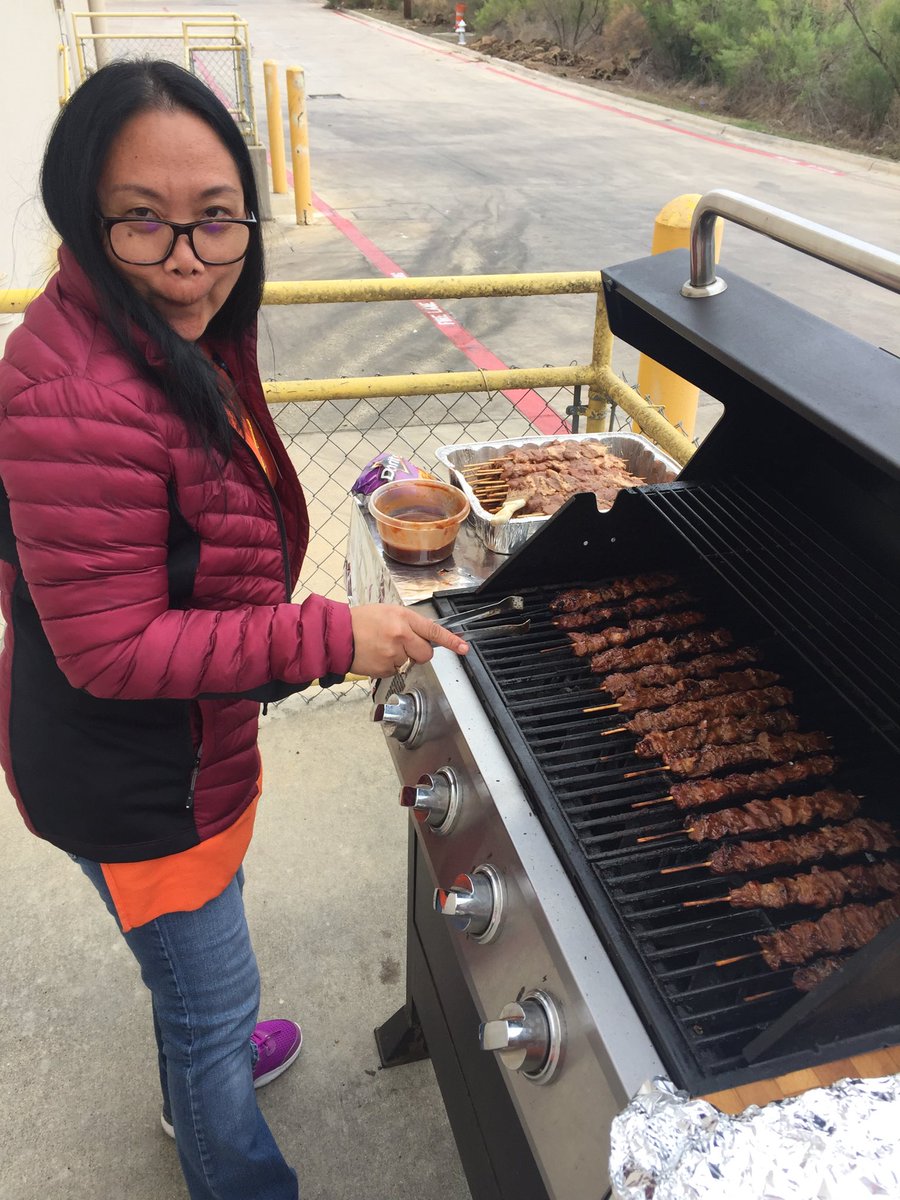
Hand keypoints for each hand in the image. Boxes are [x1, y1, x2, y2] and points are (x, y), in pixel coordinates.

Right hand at [349, 604, 467, 677]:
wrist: (337, 635)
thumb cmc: (361, 621)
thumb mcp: (388, 612)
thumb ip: (408, 623)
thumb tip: (425, 636)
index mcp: (402, 618)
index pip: (433, 630)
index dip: (450, 640)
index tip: (463, 647)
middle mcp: (400, 635)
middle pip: (426, 653)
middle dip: (419, 652)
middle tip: (403, 645)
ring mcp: (393, 654)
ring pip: (411, 663)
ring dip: (401, 658)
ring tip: (382, 647)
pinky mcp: (385, 669)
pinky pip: (397, 670)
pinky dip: (389, 666)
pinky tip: (377, 655)